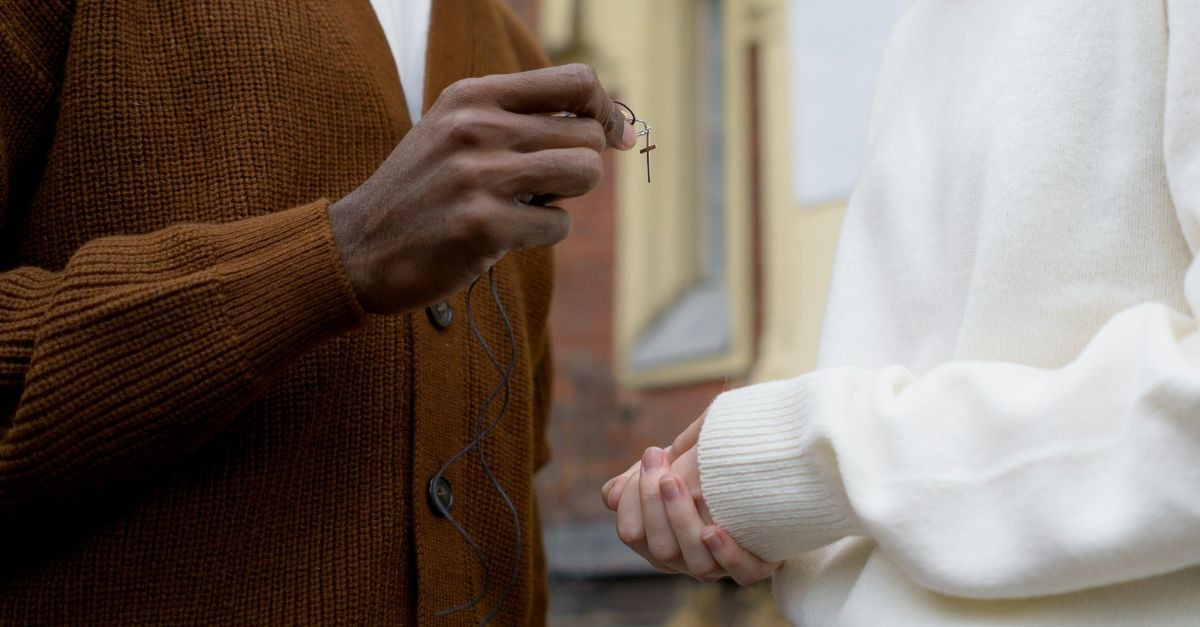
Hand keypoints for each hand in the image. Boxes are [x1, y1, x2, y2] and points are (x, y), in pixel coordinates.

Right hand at [329, 64, 635, 313]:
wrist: (359, 247)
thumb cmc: (424, 191)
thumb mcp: (457, 131)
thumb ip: (520, 119)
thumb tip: (611, 128)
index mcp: (473, 96)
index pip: (576, 82)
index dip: (606, 111)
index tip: (611, 136)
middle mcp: (476, 127)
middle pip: (588, 134)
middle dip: (580, 165)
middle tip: (544, 186)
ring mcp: (479, 175)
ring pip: (585, 172)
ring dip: (568, 197)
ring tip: (528, 204)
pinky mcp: (482, 224)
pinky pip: (559, 224)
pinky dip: (543, 235)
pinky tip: (505, 235)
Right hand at [604, 415, 780, 584]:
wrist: (772, 466)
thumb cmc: (715, 463)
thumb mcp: (677, 459)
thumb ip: (644, 476)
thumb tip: (610, 496)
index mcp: (661, 537)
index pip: (632, 531)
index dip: (634, 501)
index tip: (650, 458)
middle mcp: (688, 558)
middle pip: (659, 547)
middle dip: (653, 500)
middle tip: (659, 457)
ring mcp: (722, 564)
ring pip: (696, 563)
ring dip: (681, 521)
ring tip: (676, 480)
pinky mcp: (758, 565)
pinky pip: (740, 573)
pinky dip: (724, 554)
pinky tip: (713, 530)